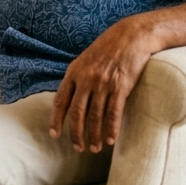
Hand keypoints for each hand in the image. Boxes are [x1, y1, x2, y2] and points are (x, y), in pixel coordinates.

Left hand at [48, 18, 156, 152]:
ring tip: (96, 148)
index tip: (54, 134)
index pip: (60, 100)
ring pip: (95, 116)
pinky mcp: (120, 87)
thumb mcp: (85, 59)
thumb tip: (70, 96)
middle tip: (79, 148)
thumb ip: (77, 77)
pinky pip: (113, 113)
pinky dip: (111, 129)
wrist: (131, 36)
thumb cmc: (108, 48)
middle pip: (77, 113)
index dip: (56, 119)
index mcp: (74, 72)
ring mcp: (103, 83)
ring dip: (95, 135)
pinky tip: (111, 140)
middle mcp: (86, 79)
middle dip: (76, 133)